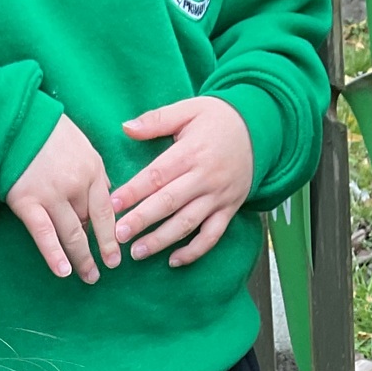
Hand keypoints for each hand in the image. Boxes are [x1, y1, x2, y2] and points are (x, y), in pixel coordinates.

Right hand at [6, 116, 120, 283]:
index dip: (111, 234)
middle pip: (89, 224)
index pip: (106, 209)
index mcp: (92, 168)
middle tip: (105, 270)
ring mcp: (52, 194)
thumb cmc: (46, 131)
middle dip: (99, 249)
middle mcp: (76, 184)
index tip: (116, 253)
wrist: (13, 120)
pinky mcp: (28, 202)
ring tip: (88, 277)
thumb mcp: (81, 144)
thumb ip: (94, 171)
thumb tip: (108, 193)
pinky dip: (55, 255)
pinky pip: (45, 235)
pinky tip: (63, 272)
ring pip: (72, 234)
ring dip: (81, 259)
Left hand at [111, 96, 253, 267]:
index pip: (157, 175)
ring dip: (161, 240)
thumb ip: (157, 120)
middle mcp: (205, 177)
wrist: (259, 129)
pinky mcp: (229, 209)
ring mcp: (218, 196)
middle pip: (169, 202)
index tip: (112, 204)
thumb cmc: (218, 119)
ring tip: (138, 253)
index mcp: (191, 152)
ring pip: (187, 223)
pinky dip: (194, 251)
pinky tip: (173, 261)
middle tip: (118, 236)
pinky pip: (212, 236)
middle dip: (142, 220)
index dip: (134, 190)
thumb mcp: (189, 109)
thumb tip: (125, 128)